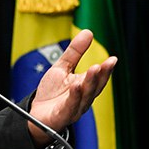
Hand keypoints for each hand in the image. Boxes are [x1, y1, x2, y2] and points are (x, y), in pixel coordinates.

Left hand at [27, 29, 116, 145]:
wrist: (36, 113)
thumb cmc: (51, 92)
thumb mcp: (62, 68)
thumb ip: (75, 52)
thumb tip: (88, 32)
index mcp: (84, 87)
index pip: (98, 78)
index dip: (106, 70)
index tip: (113, 59)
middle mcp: (83, 99)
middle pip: (94, 87)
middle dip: (99, 76)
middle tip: (103, 64)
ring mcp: (74, 108)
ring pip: (85, 97)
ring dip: (89, 84)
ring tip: (93, 70)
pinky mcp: (62, 116)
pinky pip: (70, 107)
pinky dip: (74, 97)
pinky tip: (76, 86)